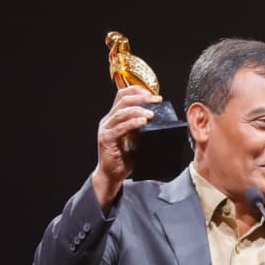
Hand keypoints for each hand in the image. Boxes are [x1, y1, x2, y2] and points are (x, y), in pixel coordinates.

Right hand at [93, 86, 160, 210]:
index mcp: (115, 117)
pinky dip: (132, 123)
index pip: (123, 95)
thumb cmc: (125, 157)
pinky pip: (120, 128)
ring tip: (152, 113)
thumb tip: (158, 118)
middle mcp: (108, 120)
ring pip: (121, 112)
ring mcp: (106, 129)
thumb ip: (141, 126)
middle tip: (157, 100)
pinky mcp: (107, 140)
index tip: (153, 93)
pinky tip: (143, 122)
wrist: (112, 174)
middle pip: (124, 100)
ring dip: (138, 110)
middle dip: (142, 97)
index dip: (137, 90)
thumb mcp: (136, 137)